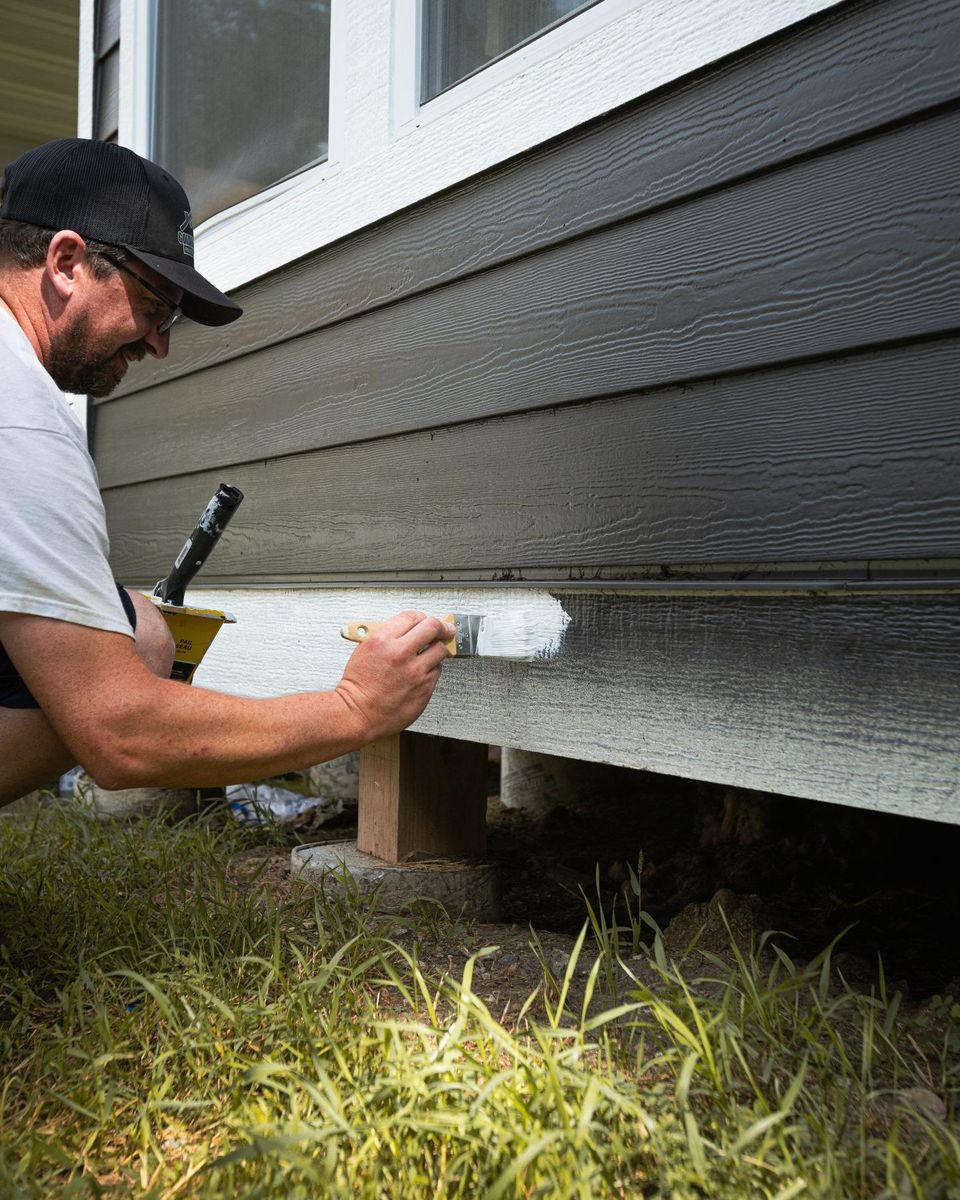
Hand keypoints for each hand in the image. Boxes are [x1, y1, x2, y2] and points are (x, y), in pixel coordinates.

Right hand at [334, 611, 453, 741]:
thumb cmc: (358, 685)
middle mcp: (401, 654)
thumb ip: (387, 636)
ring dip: (436, 650)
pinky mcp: (424, 688)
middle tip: (446, 629)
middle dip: (442, 626)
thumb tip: (407, 629)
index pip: (413, 616)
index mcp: (383, 640)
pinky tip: (420, 673)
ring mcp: (415, 672)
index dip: (422, 617)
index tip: (426, 621)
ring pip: (440, 650)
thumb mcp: (364, 650)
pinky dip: (431, 670)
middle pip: (433, 627)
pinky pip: (436, 671)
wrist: (358, 713)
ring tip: (429, 654)